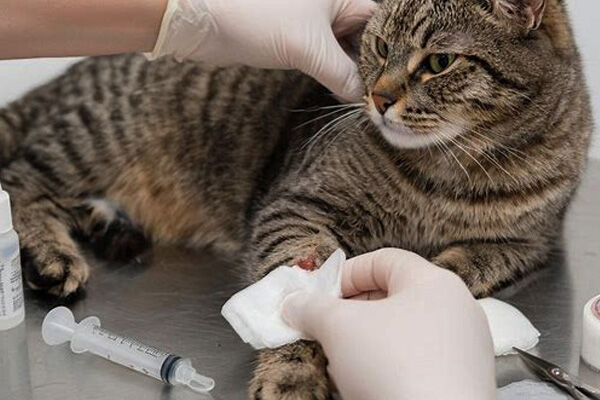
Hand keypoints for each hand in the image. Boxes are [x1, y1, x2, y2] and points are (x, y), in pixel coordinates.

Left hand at [147, 0, 374, 100]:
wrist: (206, 22)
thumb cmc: (258, 18)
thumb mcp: (309, 49)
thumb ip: (342, 74)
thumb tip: (362, 98)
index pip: (378, 24)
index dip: (389, 53)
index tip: (396, 82)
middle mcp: (330, 6)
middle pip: (363, 38)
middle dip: (371, 66)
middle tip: (381, 97)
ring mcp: (312, 22)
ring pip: (343, 50)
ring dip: (351, 74)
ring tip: (364, 99)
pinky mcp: (295, 39)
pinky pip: (323, 57)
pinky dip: (332, 74)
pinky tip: (340, 92)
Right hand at [282, 248, 496, 399]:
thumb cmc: (395, 366)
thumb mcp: (339, 327)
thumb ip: (312, 307)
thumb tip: (293, 303)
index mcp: (434, 283)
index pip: (384, 259)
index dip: (347, 273)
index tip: (322, 295)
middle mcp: (456, 310)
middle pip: (393, 295)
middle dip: (352, 311)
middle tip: (325, 328)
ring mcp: (463, 348)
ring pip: (403, 331)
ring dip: (367, 341)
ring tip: (343, 361)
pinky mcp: (460, 381)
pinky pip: (417, 360)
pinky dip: (389, 365)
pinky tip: (367, 384)